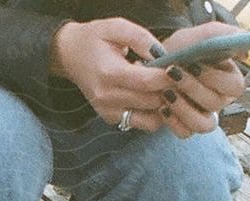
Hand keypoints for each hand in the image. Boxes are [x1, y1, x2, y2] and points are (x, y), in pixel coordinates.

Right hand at [49, 18, 181, 133]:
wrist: (69, 55)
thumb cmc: (95, 39)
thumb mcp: (116, 27)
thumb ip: (142, 38)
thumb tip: (164, 55)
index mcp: (109, 73)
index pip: (147, 82)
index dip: (169, 76)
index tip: (179, 66)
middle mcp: (107, 98)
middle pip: (152, 102)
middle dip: (170, 90)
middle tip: (178, 77)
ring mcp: (108, 112)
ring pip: (152, 120)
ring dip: (164, 106)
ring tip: (165, 88)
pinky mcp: (111, 120)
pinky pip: (143, 124)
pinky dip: (154, 113)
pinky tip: (154, 96)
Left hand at [155, 24, 249, 137]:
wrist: (155, 62)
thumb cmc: (183, 47)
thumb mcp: (203, 35)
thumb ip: (225, 35)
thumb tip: (246, 47)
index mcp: (229, 79)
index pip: (235, 87)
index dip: (215, 78)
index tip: (195, 65)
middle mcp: (219, 100)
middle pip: (216, 104)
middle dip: (192, 88)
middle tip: (172, 72)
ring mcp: (203, 115)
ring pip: (203, 125)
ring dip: (183, 108)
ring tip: (166, 91)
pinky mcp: (186, 127)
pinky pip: (185, 133)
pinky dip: (172, 120)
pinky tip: (162, 106)